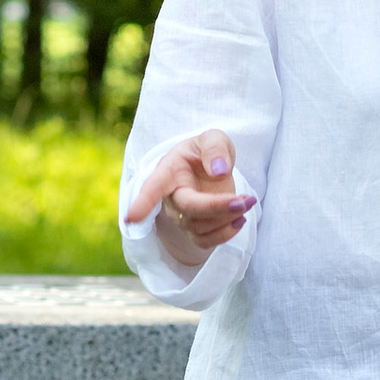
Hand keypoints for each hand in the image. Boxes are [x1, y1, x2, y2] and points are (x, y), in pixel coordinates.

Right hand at [124, 129, 254, 268]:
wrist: (212, 168)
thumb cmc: (207, 151)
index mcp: (168, 171)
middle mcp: (171, 197)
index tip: (131, 218)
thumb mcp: (213, 138)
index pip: (153, 187)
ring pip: (200, 227)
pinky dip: (225, 235)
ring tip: (248, 201)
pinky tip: (240, 220)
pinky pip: (206, 242)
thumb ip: (215, 148)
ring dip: (228, 218)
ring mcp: (182, 216)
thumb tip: (218, 171)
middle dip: (218, 207)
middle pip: (189, 209)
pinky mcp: (195, 230)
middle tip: (245, 200)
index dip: (143, 203)